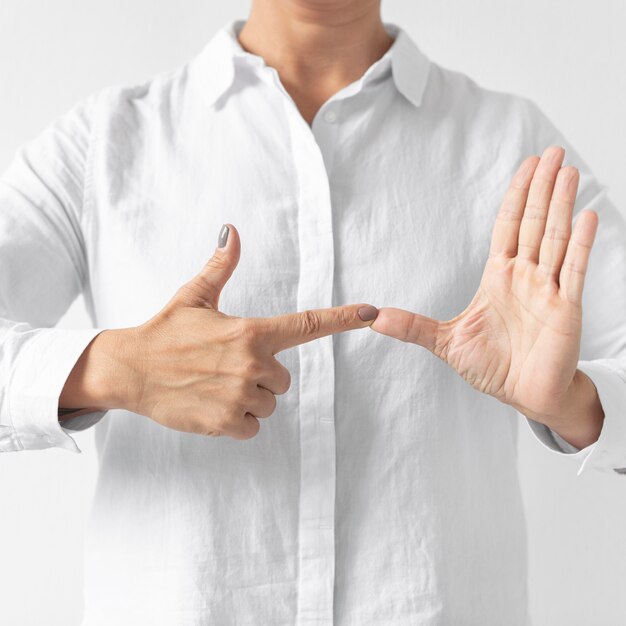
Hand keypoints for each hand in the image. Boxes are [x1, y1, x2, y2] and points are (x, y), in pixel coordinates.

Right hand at [60, 224, 378, 438]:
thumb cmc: (164, 331)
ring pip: (268, 405)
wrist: (129, 371)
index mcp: (251, 331)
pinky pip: (252, 427)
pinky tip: (211, 405)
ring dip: (248, 400)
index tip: (372, 312)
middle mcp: (252, 363)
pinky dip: (236, 421)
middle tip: (224, 367)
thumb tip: (232, 231)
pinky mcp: (225, 422)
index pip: (307, 324)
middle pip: (283, 380)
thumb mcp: (194, 296)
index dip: (343, 319)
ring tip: (214, 386)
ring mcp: (239, 395)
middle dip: (261, 376)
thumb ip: (220, 267)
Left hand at [371, 146, 602, 444]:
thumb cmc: (491, 366)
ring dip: (562, 204)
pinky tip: (587, 216)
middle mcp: (526, 276)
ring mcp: (548, 289)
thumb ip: (412, 327)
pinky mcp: (565, 308)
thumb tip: (372, 318)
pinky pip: (573, 271)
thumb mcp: (444, 342)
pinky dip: (580, 244)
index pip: (509, 227)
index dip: (517, 196)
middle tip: (552, 152)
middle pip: (534, 222)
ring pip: (555, 238)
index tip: (527, 167)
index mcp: (499, 277)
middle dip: (542, 187)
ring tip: (568, 171)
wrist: (524, 394)